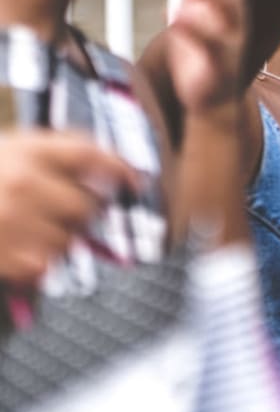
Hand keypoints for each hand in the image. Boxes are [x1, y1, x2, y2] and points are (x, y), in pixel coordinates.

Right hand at [0, 129, 137, 283]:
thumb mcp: (12, 145)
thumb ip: (59, 149)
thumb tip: (118, 166)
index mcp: (24, 150)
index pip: (89, 155)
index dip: (120, 167)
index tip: (136, 180)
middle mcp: (21, 183)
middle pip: (87, 206)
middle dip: (84, 210)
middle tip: (64, 209)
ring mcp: (9, 221)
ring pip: (69, 239)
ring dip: (62, 238)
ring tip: (34, 227)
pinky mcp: (1, 256)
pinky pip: (44, 265)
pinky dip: (39, 261)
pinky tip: (20, 246)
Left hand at [165, 0, 248, 111]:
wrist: (212, 102)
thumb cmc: (201, 55)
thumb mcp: (195, 12)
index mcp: (231, 1)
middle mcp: (238, 17)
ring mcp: (233, 41)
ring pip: (228, 6)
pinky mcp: (223, 67)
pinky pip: (213, 45)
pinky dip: (195, 28)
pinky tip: (174, 14)